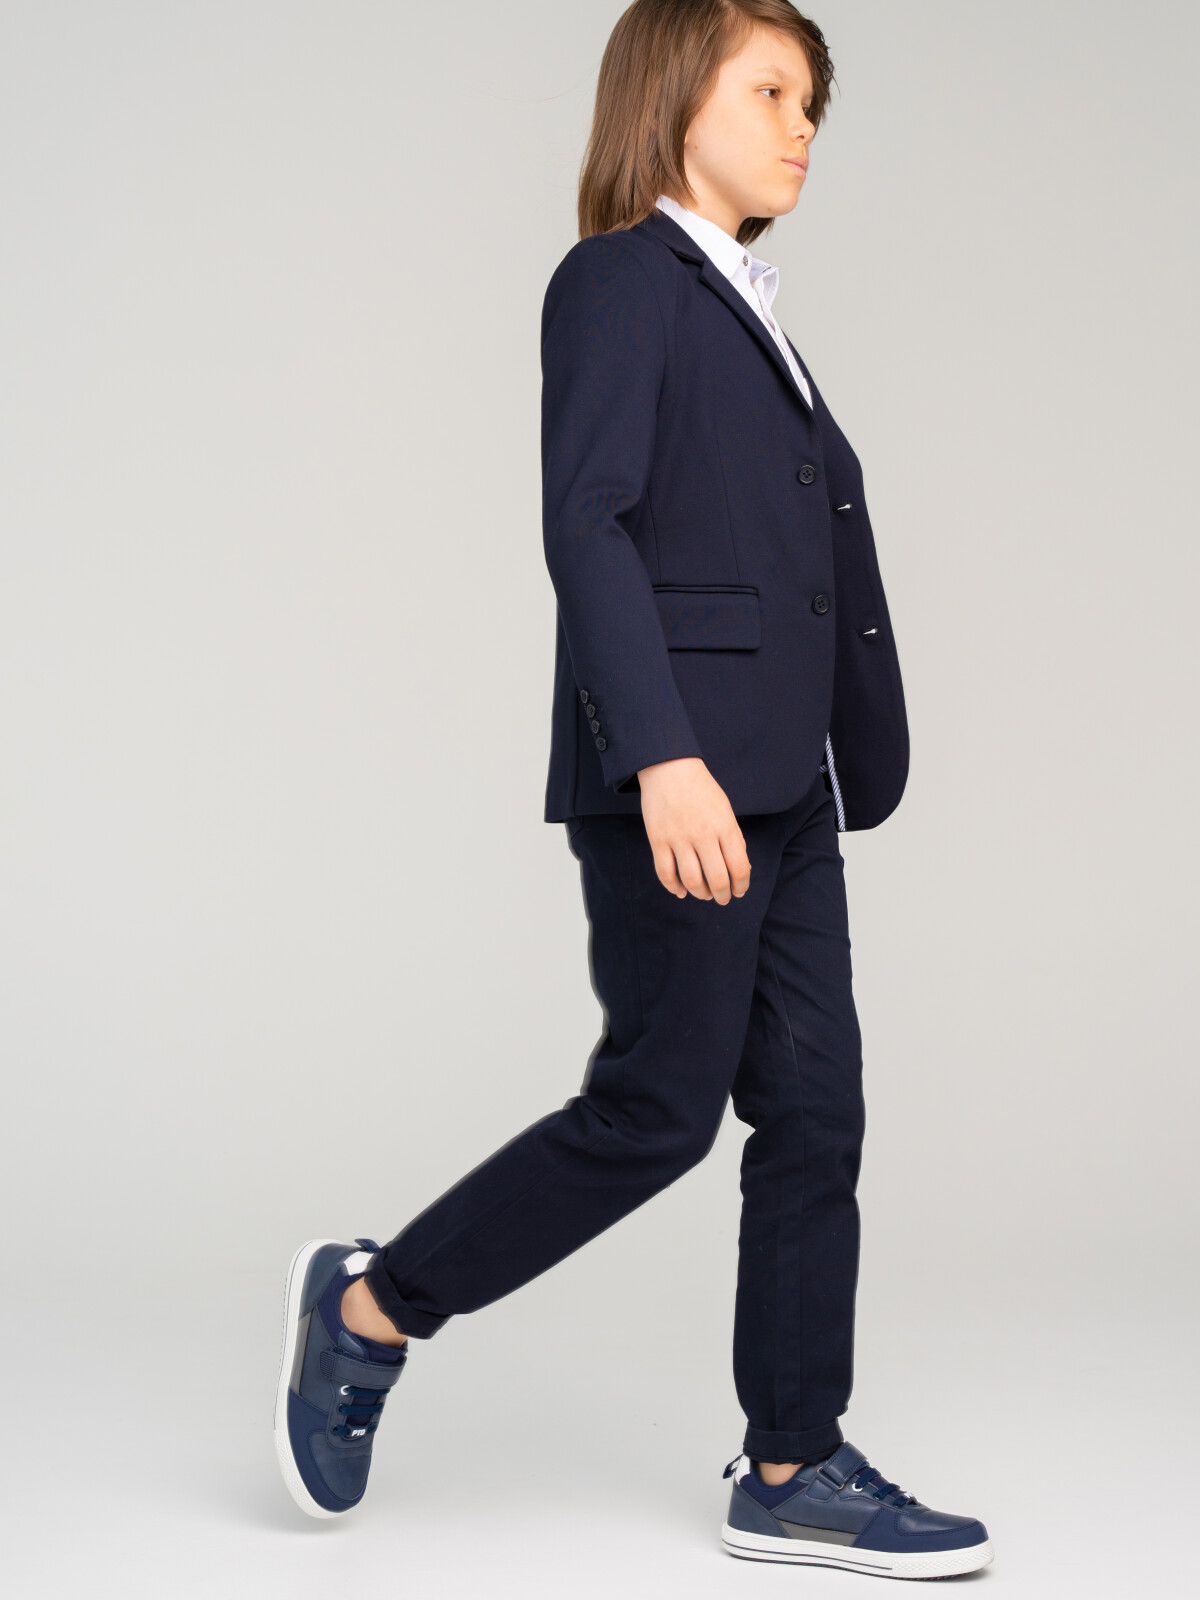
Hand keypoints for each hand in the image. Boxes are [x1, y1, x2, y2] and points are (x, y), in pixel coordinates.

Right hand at [637, 757, 751, 903]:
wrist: (670, 768)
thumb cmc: (701, 789)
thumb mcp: (725, 809)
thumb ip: (733, 837)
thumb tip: (740, 868)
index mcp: (725, 826)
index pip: (739, 867)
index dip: (741, 885)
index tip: (739, 891)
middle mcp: (703, 835)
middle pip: (717, 879)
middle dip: (723, 895)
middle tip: (722, 899)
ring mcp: (679, 838)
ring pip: (692, 880)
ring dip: (700, 894)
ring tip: (704, 895)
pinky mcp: (658, 840)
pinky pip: (665, 873)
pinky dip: (674, 888)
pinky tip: (681, 891)